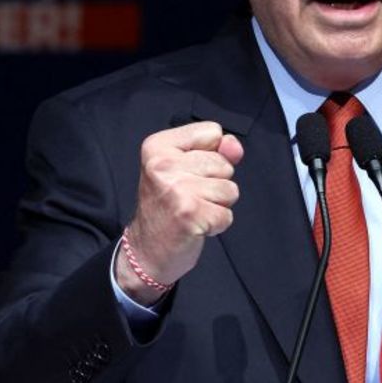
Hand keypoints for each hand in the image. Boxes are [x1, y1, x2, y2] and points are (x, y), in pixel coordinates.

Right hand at [116, 121, 243, 303]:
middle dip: (215, 183)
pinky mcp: (189, 214)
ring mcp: (176, 189)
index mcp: (158, 146)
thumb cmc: (168, 206)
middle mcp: (164, 165)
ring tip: (192, 210)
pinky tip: (195, 225)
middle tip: (188, 197)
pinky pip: (227, 214)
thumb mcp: (185, 168)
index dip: (210, 155)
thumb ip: (215, 150)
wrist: (146, 251)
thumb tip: (235, 147)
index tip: (186, 173)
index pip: (213, 132)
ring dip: (217, 205)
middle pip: (224, 163)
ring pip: (230, 189)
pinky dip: (216, 224)